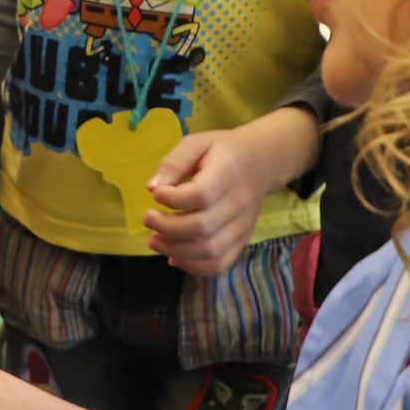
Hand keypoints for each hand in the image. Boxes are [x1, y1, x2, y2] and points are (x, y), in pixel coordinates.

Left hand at [144, 111, 314, 277]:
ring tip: (155, 240)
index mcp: (227, 173)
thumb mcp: (197, 142)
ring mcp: (243, 225)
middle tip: (148, 219)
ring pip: (210, 250)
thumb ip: (174, 162)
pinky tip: (173, 257)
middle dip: (167, 227)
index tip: (156, 195)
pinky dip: (194, 267)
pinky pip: (220, 263)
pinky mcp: (242, 240)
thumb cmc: (222, 151)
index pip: (201, 195)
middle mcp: (239, 202)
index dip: (173, 199)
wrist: (260, 162)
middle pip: (202, 227)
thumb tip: (152, 188)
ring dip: (175, 250)